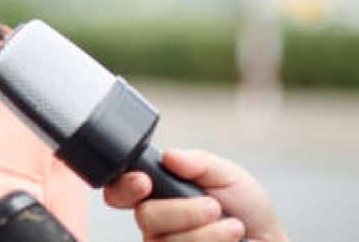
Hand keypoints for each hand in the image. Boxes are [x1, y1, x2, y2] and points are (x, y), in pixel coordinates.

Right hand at [104, 148, 288, 241]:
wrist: (269, 241)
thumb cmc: (247, 209)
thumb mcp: (228, 175)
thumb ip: (198, 162)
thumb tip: (169, 154)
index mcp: (158, 192)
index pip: (120, 191)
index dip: (123, 188)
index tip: (144, 182)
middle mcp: (157, 221)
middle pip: (145, 217)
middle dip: (182, 211)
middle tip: (212, 206)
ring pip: (165, 241)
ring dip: (206, 233)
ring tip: (232, 226)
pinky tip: (230, 240)